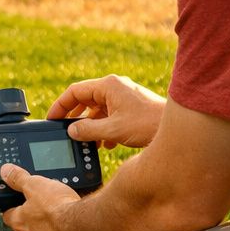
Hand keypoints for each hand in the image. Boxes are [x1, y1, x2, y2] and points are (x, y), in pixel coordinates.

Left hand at [0, 163, 84, 230]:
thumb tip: (6, 171)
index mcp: (19, 222)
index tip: (18, 203)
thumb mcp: (36, 184)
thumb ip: (19, 178)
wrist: (84, 226)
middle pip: (26, 229)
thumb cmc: (59, 207)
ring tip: (60, 220)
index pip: (8, 215)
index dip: (13, 207)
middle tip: (45, 209)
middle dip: (33, 221)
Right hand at [48, 75, 165, 148]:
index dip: (60, 105)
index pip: (75, 91)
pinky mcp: (132, 107)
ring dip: (91, 125)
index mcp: (108, 86)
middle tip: (64, 130)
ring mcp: (125, 96)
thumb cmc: (147, 124)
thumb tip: (72, 131)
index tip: (52, 119)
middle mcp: (115, 87)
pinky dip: (104, 127)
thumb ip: (88, 130)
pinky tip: (106, 144)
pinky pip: (111, 114)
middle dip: (75, 117)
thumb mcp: (112, 130)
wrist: (177, 128)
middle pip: (86, 99)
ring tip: (86, 141)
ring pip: (99, 109)